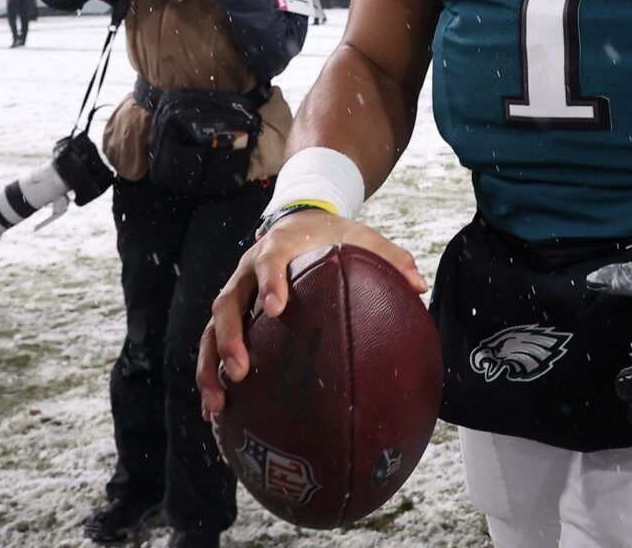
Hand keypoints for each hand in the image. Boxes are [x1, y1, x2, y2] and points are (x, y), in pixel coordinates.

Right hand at [195, 212, 424, 418]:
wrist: (298, 219)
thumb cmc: (332, 235)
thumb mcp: (362, 237)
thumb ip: (390, 258)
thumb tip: (420, 287)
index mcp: (280, 247)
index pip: (270, 262)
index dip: (270, 283)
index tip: (276, 308)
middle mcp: (248, 270)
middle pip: (227, 303)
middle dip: (230, 338)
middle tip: (241, 371)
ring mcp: (236, 292)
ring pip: (212, 329)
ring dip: (211, 366)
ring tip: (218, 405)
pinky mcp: (231, 313)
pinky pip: (213, 345)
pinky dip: (211, 375)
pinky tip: (219, 412)